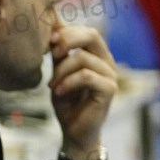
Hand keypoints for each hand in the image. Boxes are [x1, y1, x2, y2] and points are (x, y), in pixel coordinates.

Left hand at [49, 25, 117, 159]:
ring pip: (83, 58)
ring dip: (61, 70)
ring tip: (52, 85)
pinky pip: (86, 76)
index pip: (86, 31)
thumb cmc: (68, 103)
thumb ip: (59, 54)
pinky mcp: (109, 89)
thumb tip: (53, 27)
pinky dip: (68, 82)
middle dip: (67, 40)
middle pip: (91, 35)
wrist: (74, 132)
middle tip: (52, 54)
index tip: (48, 42)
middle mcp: (107, 62)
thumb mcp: (59, 74)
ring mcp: (110, 75)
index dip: (66, 31)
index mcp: (98, 55)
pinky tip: (59, 92)